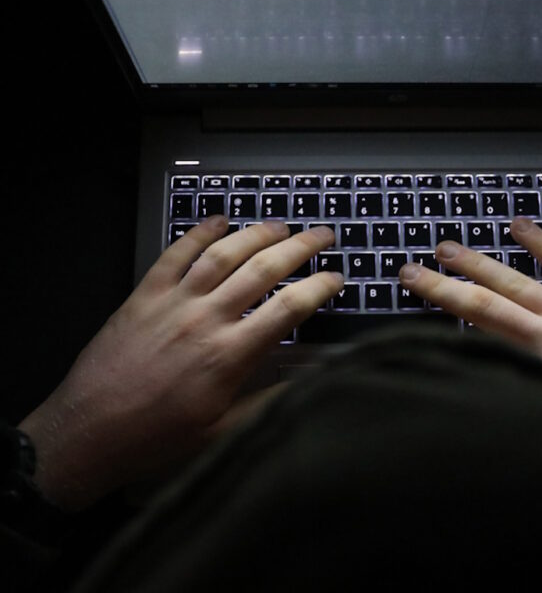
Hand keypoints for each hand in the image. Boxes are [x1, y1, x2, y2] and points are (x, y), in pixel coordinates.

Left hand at [19, 217, 342, 509]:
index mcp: (229, 355)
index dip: (319, 287)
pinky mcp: (144, 295)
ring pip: (223, 254)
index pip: (288, 309)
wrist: (88, 432)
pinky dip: (199, 232)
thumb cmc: (157, 437)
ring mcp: (173, 303)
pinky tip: (218, 221)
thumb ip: (270, 401)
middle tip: (323, 235)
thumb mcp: (223, 430)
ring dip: (256, 234)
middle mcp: (205, 319)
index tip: (336, 277)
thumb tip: (310, 379)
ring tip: (281, 225)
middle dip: (300, 248)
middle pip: (262, 269)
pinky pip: (175, 253)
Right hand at [399, 217, 541, 458]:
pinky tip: (521, 226)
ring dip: (481, 262)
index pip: (477, 330)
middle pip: (485, 301)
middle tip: (412, 269)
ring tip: (449, 246)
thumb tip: (490, 385)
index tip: (410, 296)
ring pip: (518, 279)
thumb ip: (527, 395)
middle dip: (444, 284)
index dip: (438, 309)